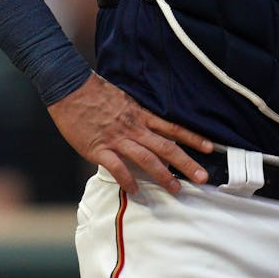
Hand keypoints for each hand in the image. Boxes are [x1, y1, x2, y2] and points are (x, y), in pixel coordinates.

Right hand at [47, 74, 211, 195]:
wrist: (69, 87)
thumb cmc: (92, 91)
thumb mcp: (121, 99)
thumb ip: (133, 115)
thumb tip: (143, 127)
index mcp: (139, 115)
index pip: (172, 128)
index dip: (192, 138)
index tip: (209, 148)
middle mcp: (133, 127)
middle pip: (166, 147)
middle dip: (186, 163)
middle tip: (203, 178)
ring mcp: (117, 138)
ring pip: (146, 159)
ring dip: (163, 175)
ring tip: (176, 189)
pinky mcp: (99, 148)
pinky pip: (117, 167)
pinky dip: (127, 180)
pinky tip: (135, 190)